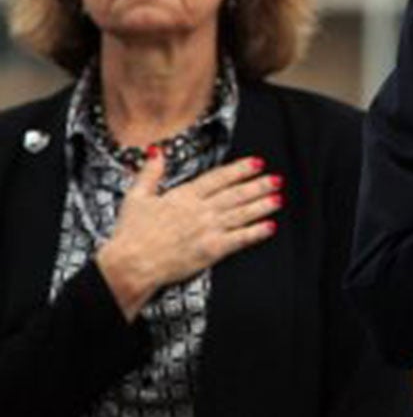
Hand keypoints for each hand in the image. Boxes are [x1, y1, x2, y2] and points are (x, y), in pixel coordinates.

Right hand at [95, 151, 280, 319]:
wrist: (129, 265)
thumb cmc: (130, 234)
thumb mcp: (136, 198)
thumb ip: (149, 173)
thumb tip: (156, 151)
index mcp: (184, 195)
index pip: (219, 177)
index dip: (240, 169)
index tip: (257, 163)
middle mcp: (200, 209)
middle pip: (236, 194)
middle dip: (259, 185)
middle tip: (276, 179)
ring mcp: (208, 229)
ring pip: (242, 213)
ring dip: (262, 205)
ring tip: (278, 198)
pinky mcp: (211, 250)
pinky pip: (239, 239)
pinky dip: (256, 232)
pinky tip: (270, 227)